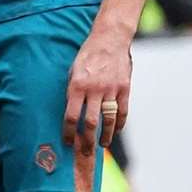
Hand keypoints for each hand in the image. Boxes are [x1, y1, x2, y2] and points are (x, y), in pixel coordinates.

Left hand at [64, 30, 130, 153]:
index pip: (70, 116)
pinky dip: (120, 123)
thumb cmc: (88, 56)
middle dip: (86, 140)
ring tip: (102, 145)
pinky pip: (122, 110)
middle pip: (89, 122)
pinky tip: (116, 131)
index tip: (67, 142)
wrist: (110, 39)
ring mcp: (111, 89)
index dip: (68, 132)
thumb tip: (71, 113)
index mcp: (77, 86)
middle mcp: (94, 89)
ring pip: (108, 119)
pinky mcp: (124, 88)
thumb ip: (72, 92)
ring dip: (105, 135)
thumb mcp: (73, 71)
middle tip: (85, 152)